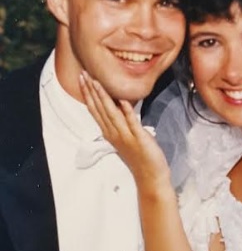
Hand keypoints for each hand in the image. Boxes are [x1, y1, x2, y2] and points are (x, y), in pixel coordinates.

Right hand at [79, 72, 170, 189]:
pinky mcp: (139, 138)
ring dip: (104, 97)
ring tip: (97, 82)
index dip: (88, 94)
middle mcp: (114, 133)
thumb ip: (119, 123)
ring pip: (111, 114)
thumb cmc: (139, 156)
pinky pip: (132, 123)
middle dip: (91, 91)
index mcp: (110, 132)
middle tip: (83, 75)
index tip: (82, 79)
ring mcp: (126, 136)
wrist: (150, 176)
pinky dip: (127, 112)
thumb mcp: (125, 137)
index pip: (95, 110)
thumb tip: (117, 106)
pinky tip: (123, 101)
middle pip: (100, 109)